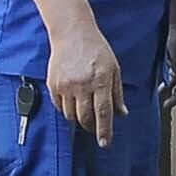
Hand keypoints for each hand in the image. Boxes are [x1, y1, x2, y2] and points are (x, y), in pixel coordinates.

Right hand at [47, 19, 124, 146]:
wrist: (72, 32)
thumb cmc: (96, 49)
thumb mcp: (114, 69)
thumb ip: (117, 93)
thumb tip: (122, 114)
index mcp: (101, 81)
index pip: (104, 113)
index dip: (105, 131)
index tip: (105, 143)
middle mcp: (83, 84)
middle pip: (85, 118)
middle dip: (91, 126)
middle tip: (95, 126)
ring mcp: (66, 85)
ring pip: (71, 115)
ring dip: (78, 118)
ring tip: (84, 109)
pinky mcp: (54, 84)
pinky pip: (59, 106)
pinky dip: (66, 109)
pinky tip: (72, 101)